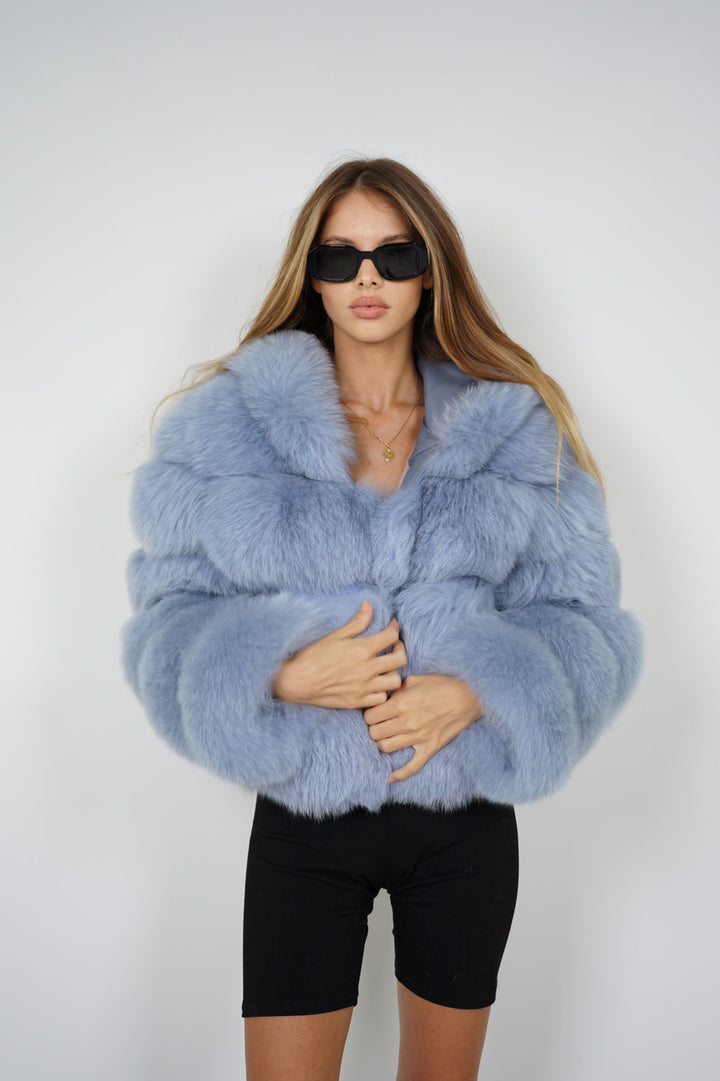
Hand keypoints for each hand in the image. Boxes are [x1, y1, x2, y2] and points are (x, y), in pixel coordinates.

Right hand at [271, 601, 406, 708]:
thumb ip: (356, 623)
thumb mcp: (335, 636)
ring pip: (395, 681)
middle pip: (400, 659)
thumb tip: (369, 605)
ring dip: (392, 672)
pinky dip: (381, 691)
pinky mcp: (358, 702)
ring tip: (384, 667)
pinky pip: (381, 698)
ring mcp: (364, 688)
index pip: (391, 636)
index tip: (391, 626)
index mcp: (362, 650)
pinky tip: (374, 684)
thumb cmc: (312, 656)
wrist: (295, 682)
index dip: (394, 628)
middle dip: (399, 649)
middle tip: (392, 646)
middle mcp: (367, 669)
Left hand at [363, 673, 484, 782]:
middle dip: (373, 728)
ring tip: (386, 736)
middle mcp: (406, 723)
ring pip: (386, 748)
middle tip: (379, 723)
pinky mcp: (429, 748)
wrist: (468, 698)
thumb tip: (382, 696)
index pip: (370, 716)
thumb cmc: (441, 686)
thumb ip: (395, 688)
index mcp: (400, 704)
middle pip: (374, 733)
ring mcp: (417, 738)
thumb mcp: (415, 679)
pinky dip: (399, 775)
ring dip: (382, 742)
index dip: (369, 714)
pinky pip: (412, 767)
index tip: (374, 712)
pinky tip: (390, 778)